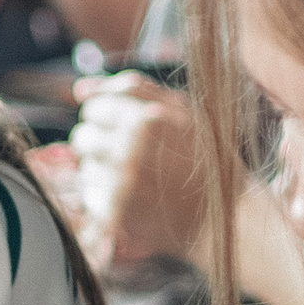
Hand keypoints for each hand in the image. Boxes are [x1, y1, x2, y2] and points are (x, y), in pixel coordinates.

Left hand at [70, 75, 207, 273]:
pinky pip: (89, 198)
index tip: (125, 130)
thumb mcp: (181, 110)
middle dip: (99, 144)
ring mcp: (121, 185)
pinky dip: (105, 198)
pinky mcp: (116, 215)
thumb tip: (79, 89)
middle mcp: (129, 151)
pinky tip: (133, 198)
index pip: (93, 109)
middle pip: (82, 138)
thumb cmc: (205, 157)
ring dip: (102, 172)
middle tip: (128, 156)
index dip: (106, 119)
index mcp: (145, 119)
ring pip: (84, 169)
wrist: (224, 215)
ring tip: (135, 179)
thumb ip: (132, 89)